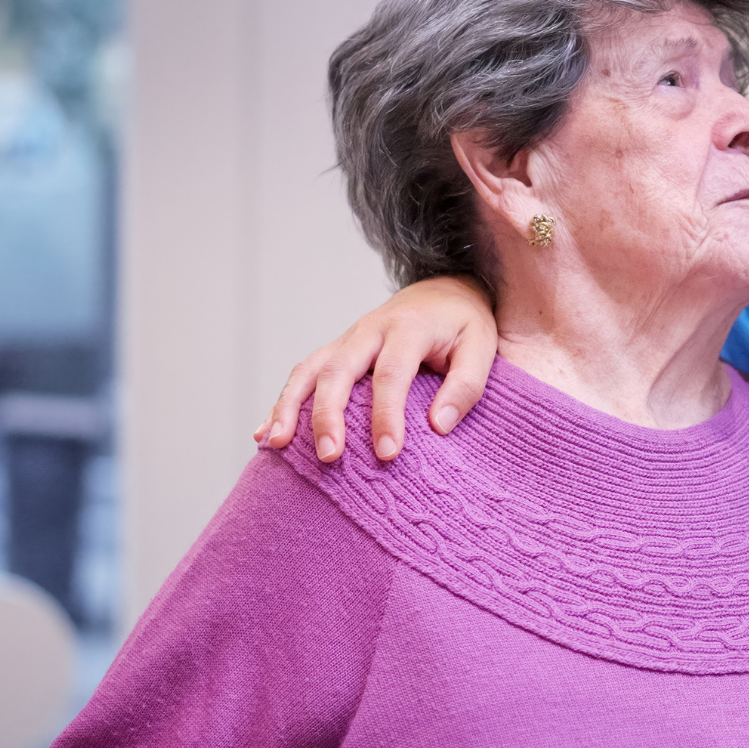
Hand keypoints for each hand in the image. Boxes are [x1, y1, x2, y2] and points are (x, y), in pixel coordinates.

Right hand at [253, 276, 497, 462]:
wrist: (445, 290)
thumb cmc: (464, 324)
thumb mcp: (481, 347)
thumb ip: (466, 385)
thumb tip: (438, 426)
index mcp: (408, 328)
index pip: (391, 374)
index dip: (386, 415)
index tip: (388, 454)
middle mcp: (370, 330)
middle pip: (338, 370)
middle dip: (328, 415)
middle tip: (330, 456)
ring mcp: (347, 339)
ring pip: (308, 370)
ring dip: (289, 407)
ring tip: (276, 444)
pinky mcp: (337, 351)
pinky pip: (302, 375)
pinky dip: (283, 404)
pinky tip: (267, 434)